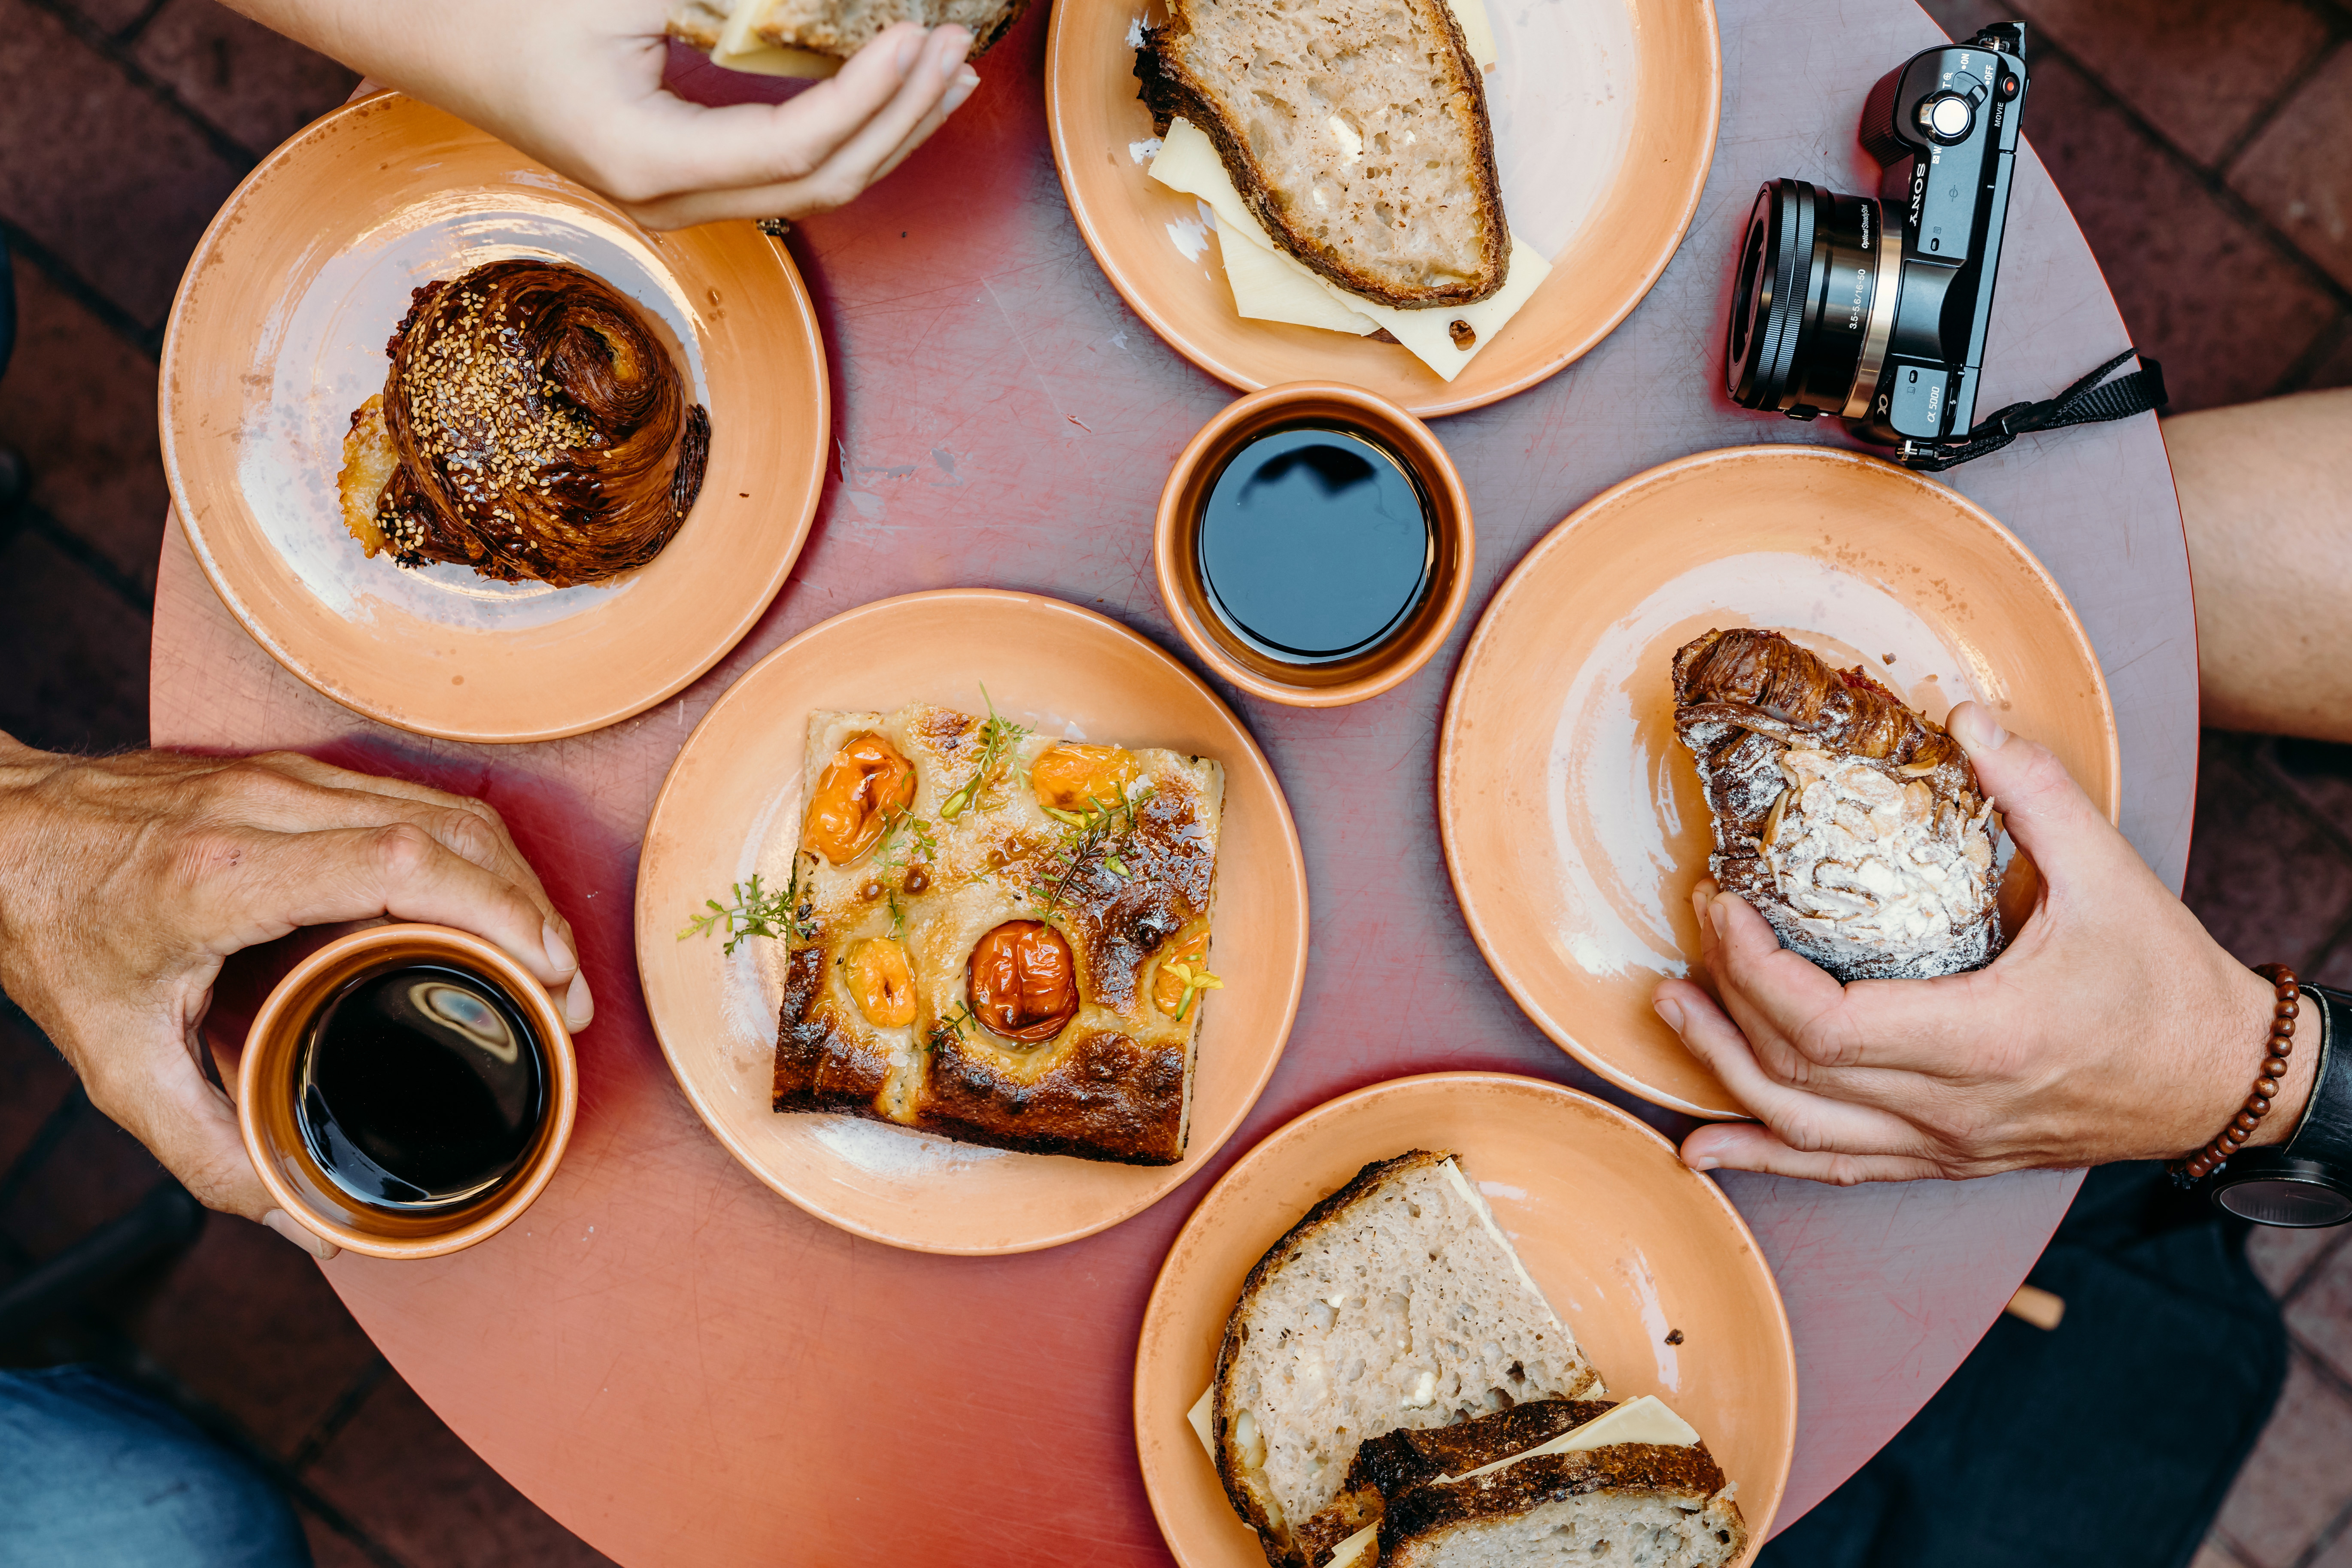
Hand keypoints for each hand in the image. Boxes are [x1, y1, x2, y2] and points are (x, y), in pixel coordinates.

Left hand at [0, 739, 590, 1255]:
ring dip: (514, 878)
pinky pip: (418, 797)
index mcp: (225, 878)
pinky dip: (476, 853)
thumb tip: (305, 1224)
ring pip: (446, 805)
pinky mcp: (296, 769)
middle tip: (567, 989)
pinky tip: (495, 905)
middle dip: (532, 909)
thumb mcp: (116, 1067)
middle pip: (449, 832)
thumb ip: (209, 1153)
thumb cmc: (54, 937)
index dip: (498, 912)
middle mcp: (267, 810)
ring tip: (548, 956)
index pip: (403, 864)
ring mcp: (287, 777)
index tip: (549, 974)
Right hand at [226, 0, 980, 227]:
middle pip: (825, 183)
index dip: (873, 95)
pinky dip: (842, 129)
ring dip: (886, 131)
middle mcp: (667, 202)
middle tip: (958, 51)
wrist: (418, 23)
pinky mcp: (674, 178)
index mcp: (652, 163)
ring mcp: (671, 199)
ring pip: (812, 186)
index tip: (919, 37)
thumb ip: (731, 5)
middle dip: (902, 119)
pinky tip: (881, 93)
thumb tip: (816, 14)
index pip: (801, 147)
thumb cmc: (503, 1)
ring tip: (945, 76)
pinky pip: (781, 169)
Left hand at [1651, 702, 2306, 1182]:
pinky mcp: (1948, 1157)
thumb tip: (1967, 714)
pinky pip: (1837, 1168)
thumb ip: (2033, 791)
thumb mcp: (2109, 875)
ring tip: (1671, 1014)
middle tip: (1694, 932)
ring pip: (1801, 1133)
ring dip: (1722, 1075)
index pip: (1825, 1025)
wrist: (2224, 1080)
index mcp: (1984, 1040)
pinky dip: (1763, 1158)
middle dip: (1725, 1000)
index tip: (1724, 907)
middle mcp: (1953, 1108)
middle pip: (1794, 1072)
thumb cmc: (2167, 984)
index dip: (1753, 971)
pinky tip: (1703, 1149)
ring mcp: (1946, 1143)